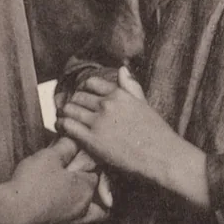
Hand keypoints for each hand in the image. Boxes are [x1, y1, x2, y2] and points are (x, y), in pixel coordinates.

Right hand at [0, 138, 95, 223]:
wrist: (8, 214)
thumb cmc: (30, 182)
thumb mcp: (48, 157)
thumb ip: (64, 147)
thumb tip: (74, 138)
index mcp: (84, 191)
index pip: (98, 178)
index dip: (89, 171)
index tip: (77, 167)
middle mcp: (82, 215)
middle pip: (103, 212)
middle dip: (99, 204)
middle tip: (85, 196)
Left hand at [58, 68, 209, 206]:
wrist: (162, 155)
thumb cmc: (156, 132)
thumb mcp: (143, 103)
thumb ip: (130, 86)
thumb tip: (122, 68)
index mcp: (119, 94)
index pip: (91, 83)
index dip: (83, 90)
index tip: (81, 97)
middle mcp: (107, 104)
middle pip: (78, 96)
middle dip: (73, 102)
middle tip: (69, 109)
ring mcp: (99, 121)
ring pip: (70, 109)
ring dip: (65, 113)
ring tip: (63, 118)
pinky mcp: (92, 139)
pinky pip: (68, 126)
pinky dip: (61, 125)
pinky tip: (61, 127)